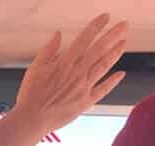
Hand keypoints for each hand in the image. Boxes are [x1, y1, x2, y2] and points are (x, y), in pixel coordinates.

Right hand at [15, 13, 127, 132]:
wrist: (32, 119)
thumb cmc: (31, 95)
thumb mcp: (35, 68)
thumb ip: (48, 50)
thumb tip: (58, 35)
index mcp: (64, 63)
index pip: (84, 39)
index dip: (96, 26)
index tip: (106, 17)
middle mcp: (77, 73)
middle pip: (99, 49)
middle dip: (113, 35)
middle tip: (124, 26)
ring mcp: (83, 87)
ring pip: (103, 66)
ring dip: (115, 53)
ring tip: (123, 43)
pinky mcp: (85, 102)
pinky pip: (103, 90)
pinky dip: (113, 81)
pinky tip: (121, 74)